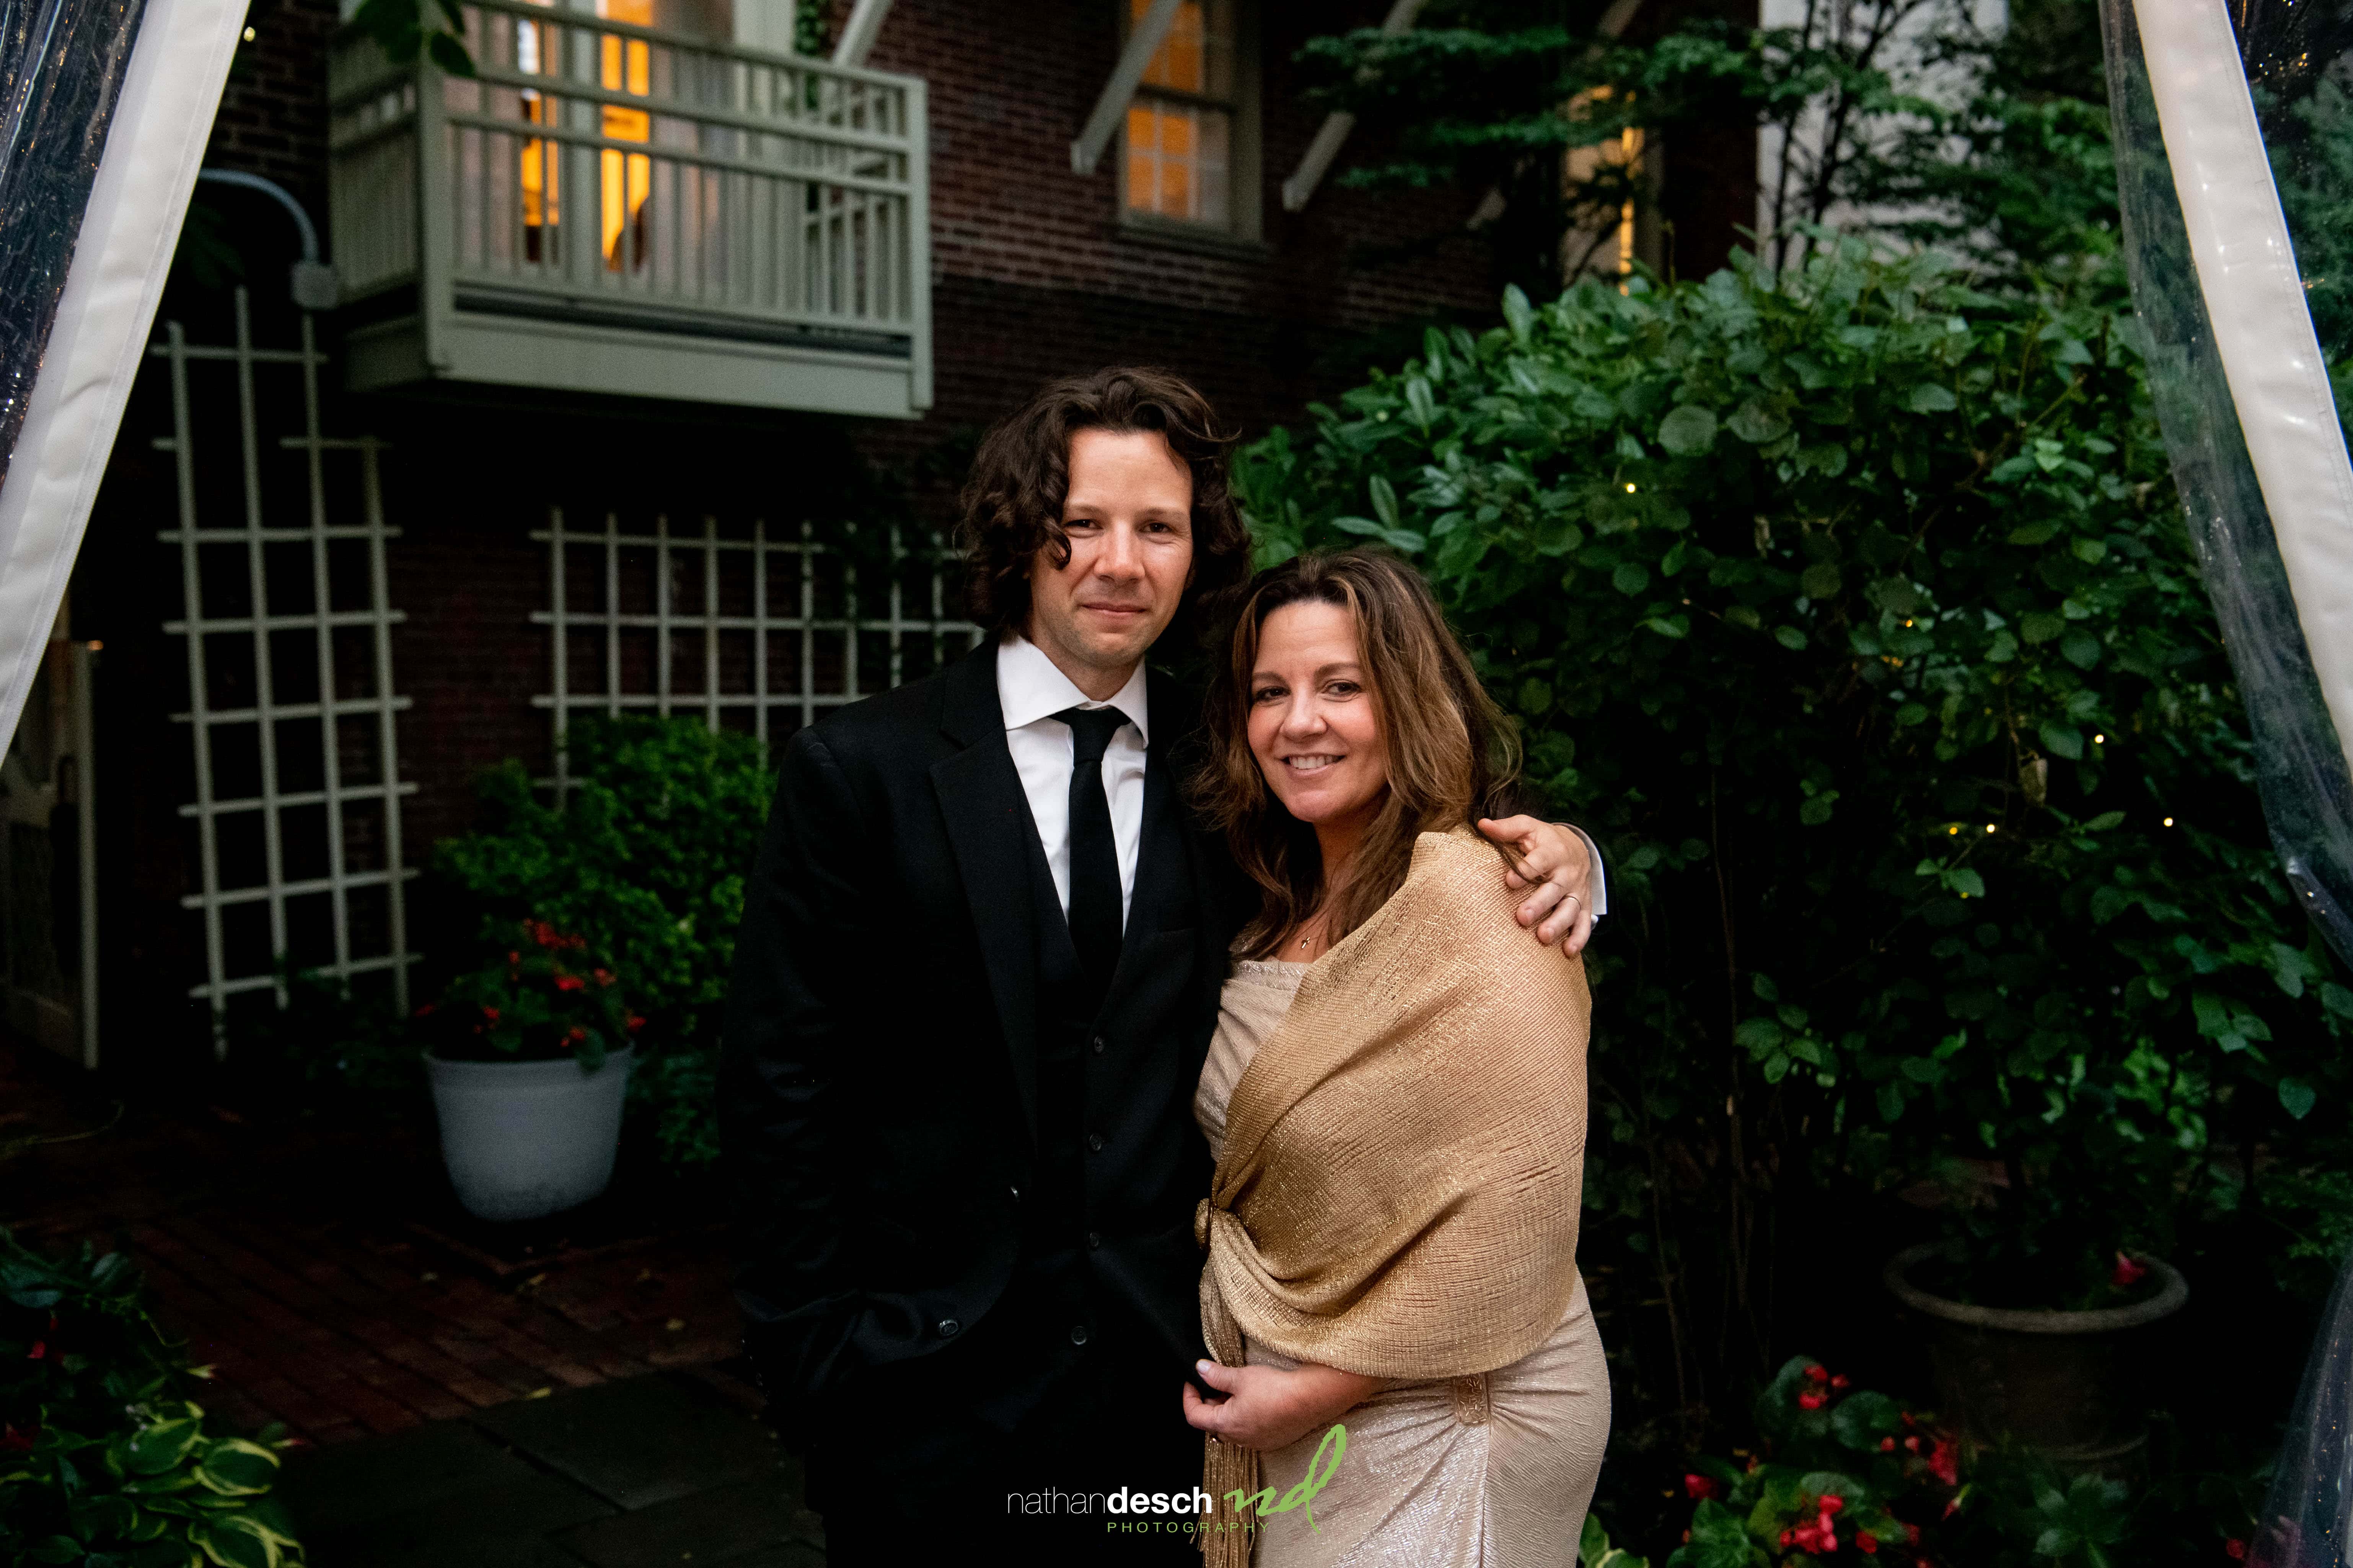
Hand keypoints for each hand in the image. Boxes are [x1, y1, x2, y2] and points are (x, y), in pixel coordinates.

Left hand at [1181, 1360, 1381, 1451]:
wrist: (1310, 1399)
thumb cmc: (1276, 1389)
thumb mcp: (1241, 1377)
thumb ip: (1217, 1375)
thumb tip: (1200, 1369)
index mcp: (1226, 1425)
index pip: (1195, 1416)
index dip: (1189, 1397)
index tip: (1192, 1382)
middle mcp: (1239, 1439)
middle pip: (1213, 1424)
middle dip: (1211, 1403)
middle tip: (1217, 1384)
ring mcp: (1257, 1443)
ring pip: (1233, 1429)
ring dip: (1230, 1411)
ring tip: (1238, 1391)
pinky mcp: (1273, 1441)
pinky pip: (1251, 1432)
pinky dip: (1247, 1418)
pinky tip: (1258, 1401)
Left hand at [1478, 815, 1596, 955]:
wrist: (1577, 848)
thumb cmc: (1543, 840)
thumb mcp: (1527, 828)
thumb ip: (1507, 828)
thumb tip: (1482, 825)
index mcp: (1552, 852)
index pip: (1539, 860)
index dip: (1525, 870)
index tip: (1509, 881)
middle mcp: (1567, 873)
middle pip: (1555, 889)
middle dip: (1539, 904)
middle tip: (1521, 917)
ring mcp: (1577, 891)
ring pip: (1570, 909)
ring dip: (1558, 924)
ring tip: (1543, 937)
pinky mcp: (1583, 906)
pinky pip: (1584, 923)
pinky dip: (1579, 938)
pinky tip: (1568, 952)